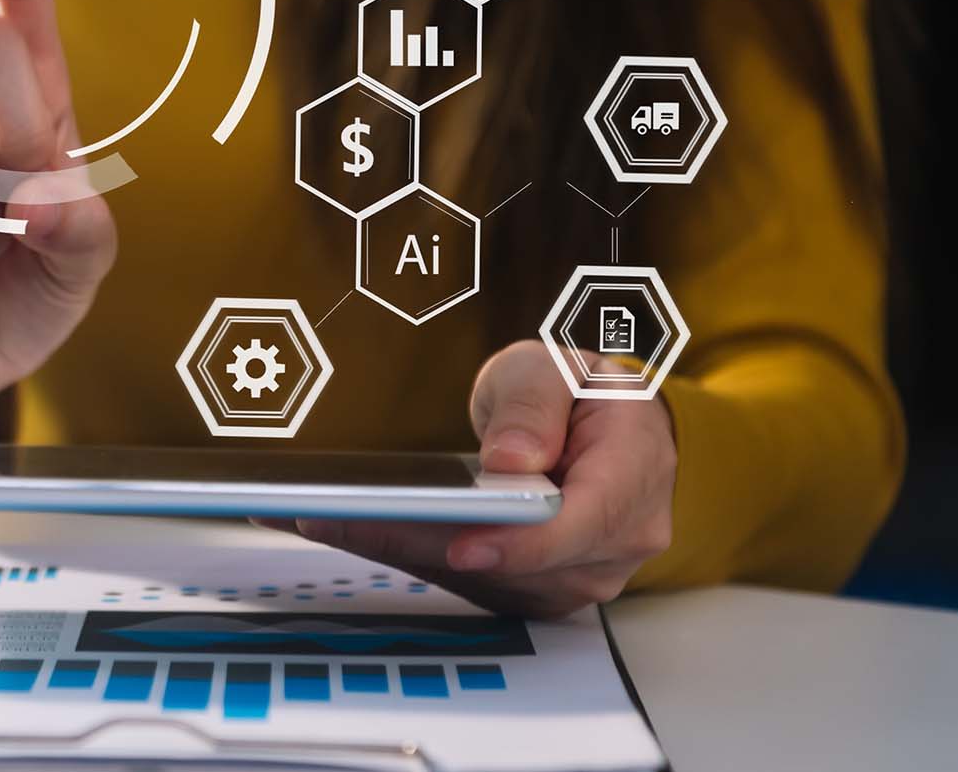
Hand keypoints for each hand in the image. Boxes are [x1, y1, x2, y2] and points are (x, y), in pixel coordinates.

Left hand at [272, 340, 676, 618]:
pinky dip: (412, 554)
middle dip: (424, 540)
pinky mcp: (535, 590)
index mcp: (634, 476)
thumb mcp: (558, 367)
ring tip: (323, 517)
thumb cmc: (583, 394)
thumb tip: (512, 461)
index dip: (522, 542)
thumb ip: (535, 404)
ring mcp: (577, 577)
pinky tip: (352, 529)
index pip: (582, 523)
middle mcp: (613, 545)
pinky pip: (472, 582)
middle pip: (516, 561)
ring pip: (484, 579)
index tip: (463, 543)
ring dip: (402, 549)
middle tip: (336, 516)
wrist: (609, 431)